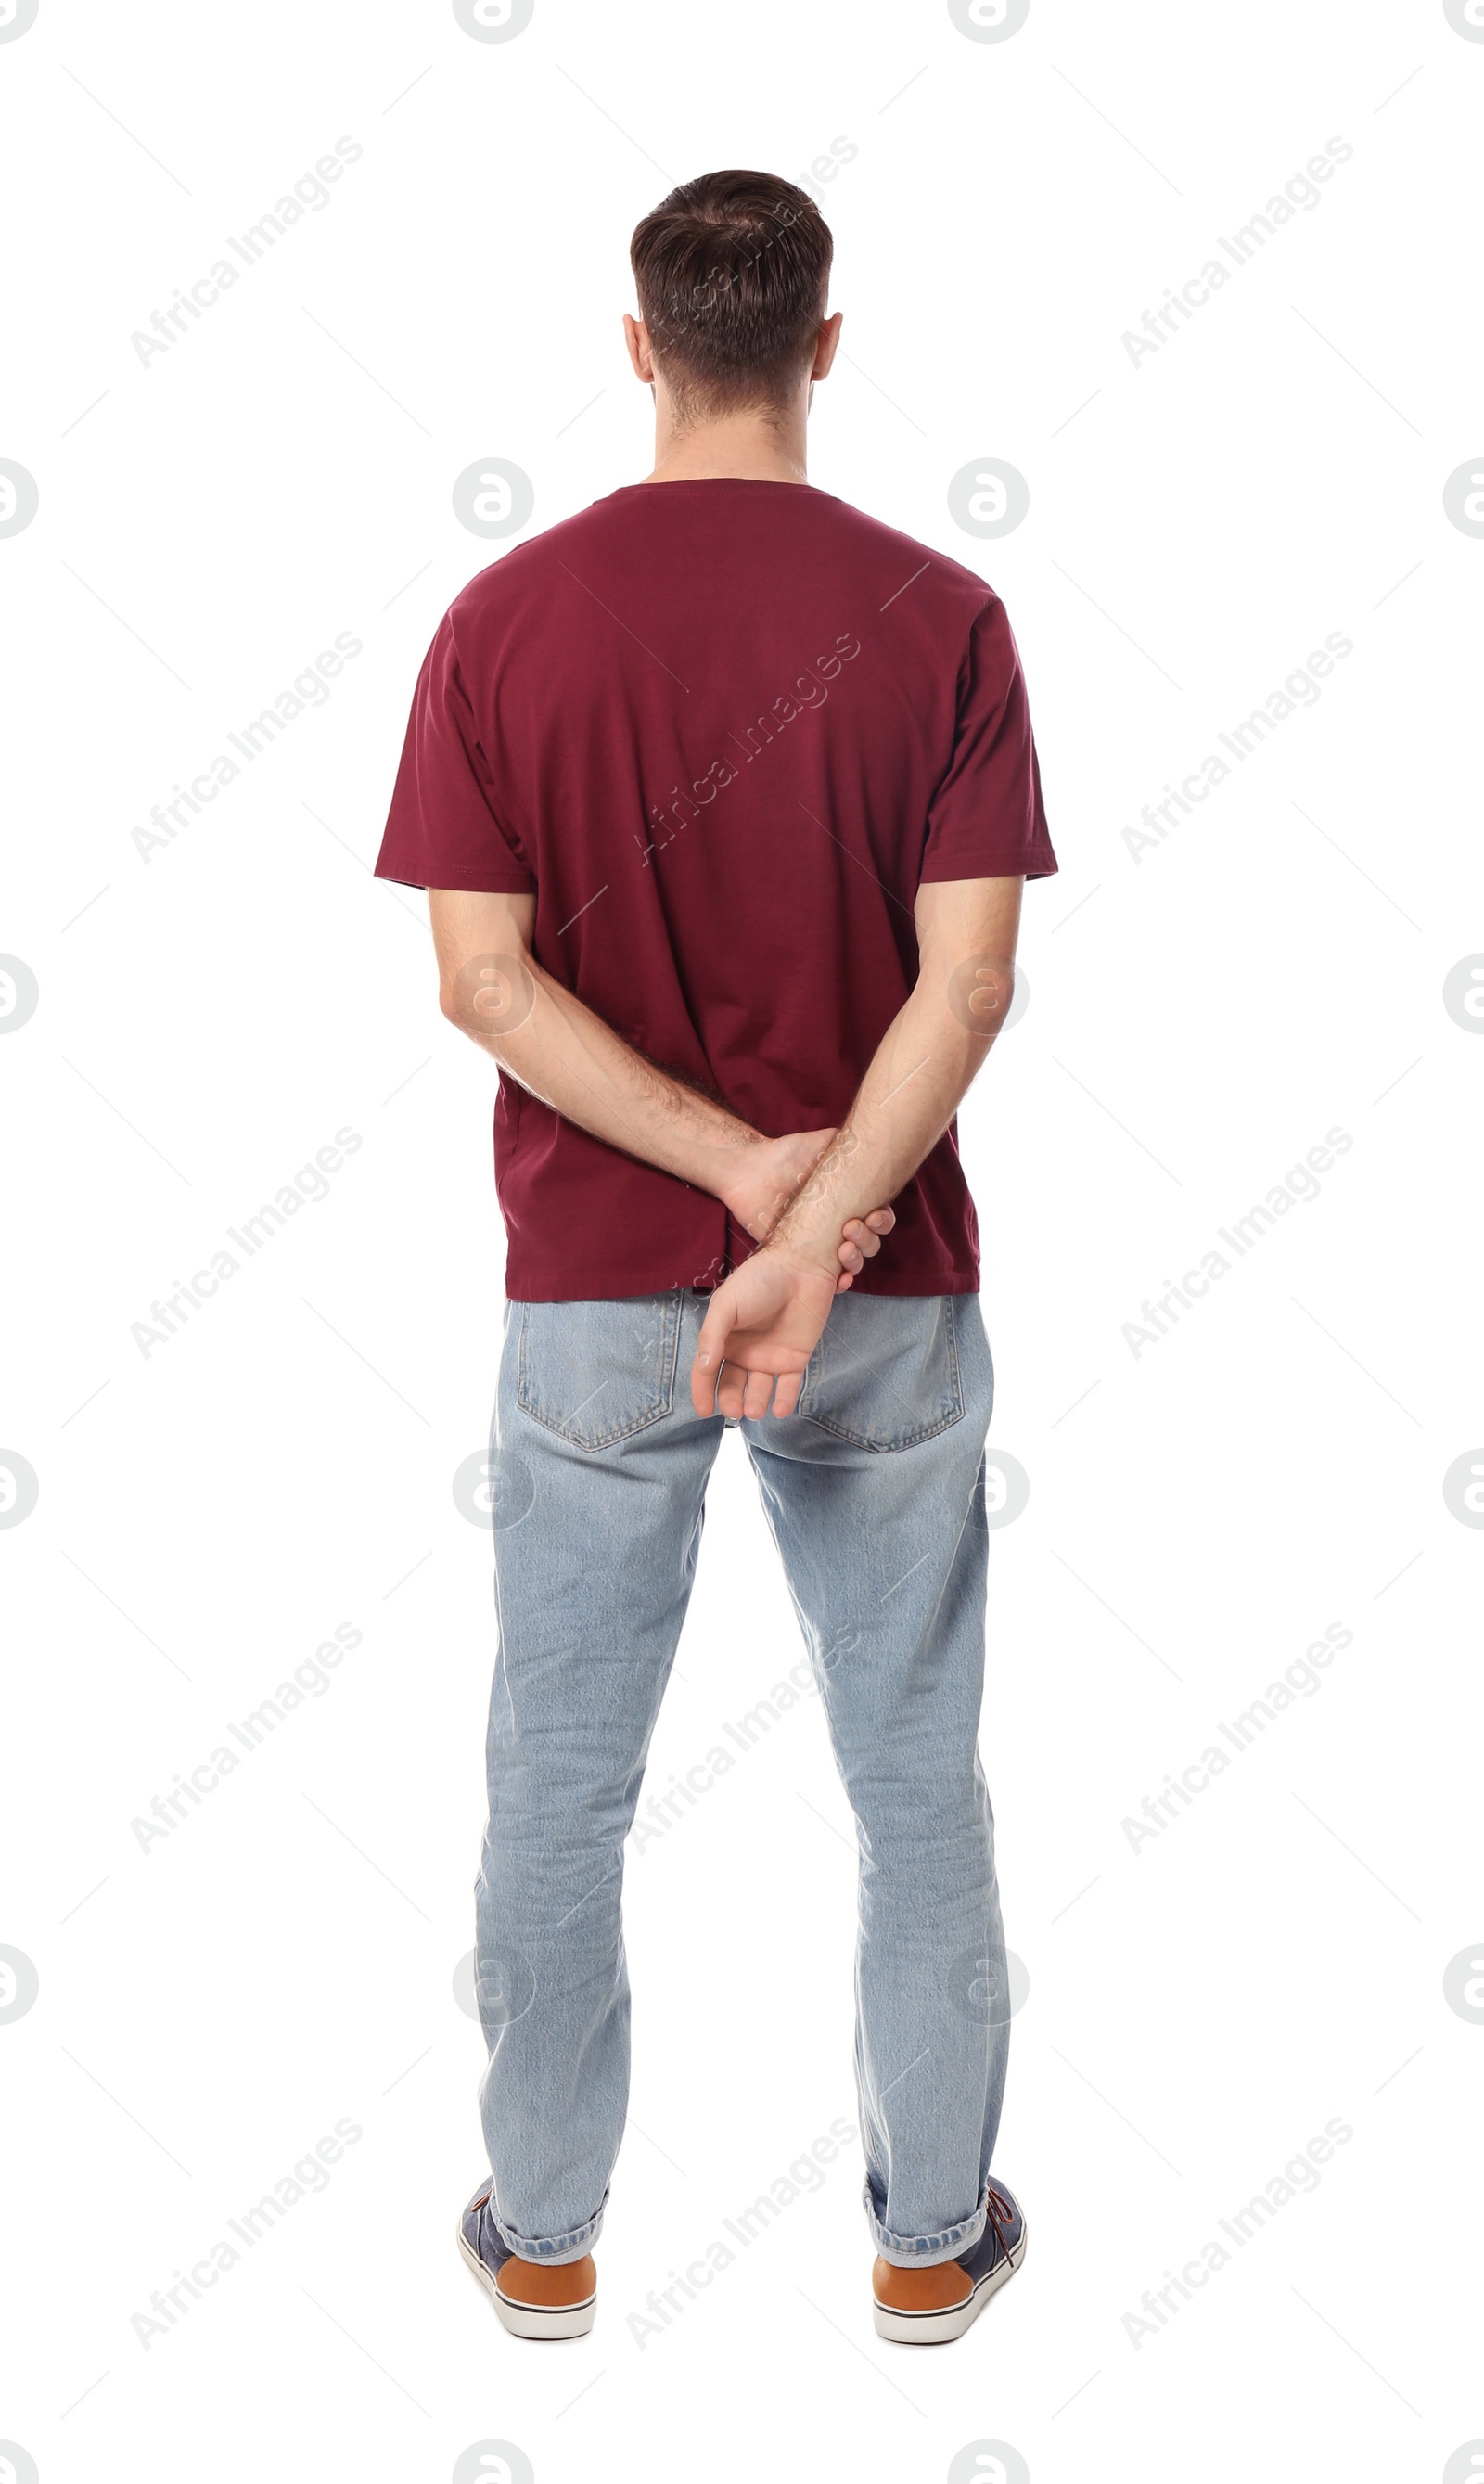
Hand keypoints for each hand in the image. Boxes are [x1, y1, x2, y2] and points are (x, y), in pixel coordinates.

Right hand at [690, 1244, 838, 1421]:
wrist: (800, 1267)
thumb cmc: (759, 1279)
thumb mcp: (726, 1304)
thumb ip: (712, 1336)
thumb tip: (702, 1367)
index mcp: (723, 1339)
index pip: (707, 1372)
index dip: (702, 1392)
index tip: (704, 1412)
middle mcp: (744, 1352)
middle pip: (732, 1386)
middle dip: (730, 1401)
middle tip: (734, 1410)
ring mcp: (769, 1358)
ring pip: (758, 1391)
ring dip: (755, 1403)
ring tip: (754, 1410)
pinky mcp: (795, 1360)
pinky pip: (788, 1387)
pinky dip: (784, 1401)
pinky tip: (779, 1409)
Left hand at [719, 1127, 894, 1291]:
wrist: (749, 1171)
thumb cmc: (785, 1155)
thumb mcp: (820, 1143)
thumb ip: (846, 1141)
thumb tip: (871, 1139)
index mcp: (848, 1200)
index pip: (877, 1216)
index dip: (883, 1220)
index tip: (875, 1215)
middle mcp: (837, 1223)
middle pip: (869, 1241)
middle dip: (869, 1239)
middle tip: (852, 1228)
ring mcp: (820, 1242)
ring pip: (852, 1260)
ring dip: (856, 1260)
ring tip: (844, 1250)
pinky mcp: (799, 1256)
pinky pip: (826, 1277)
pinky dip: (839, 1282)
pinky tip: (840, 1280)